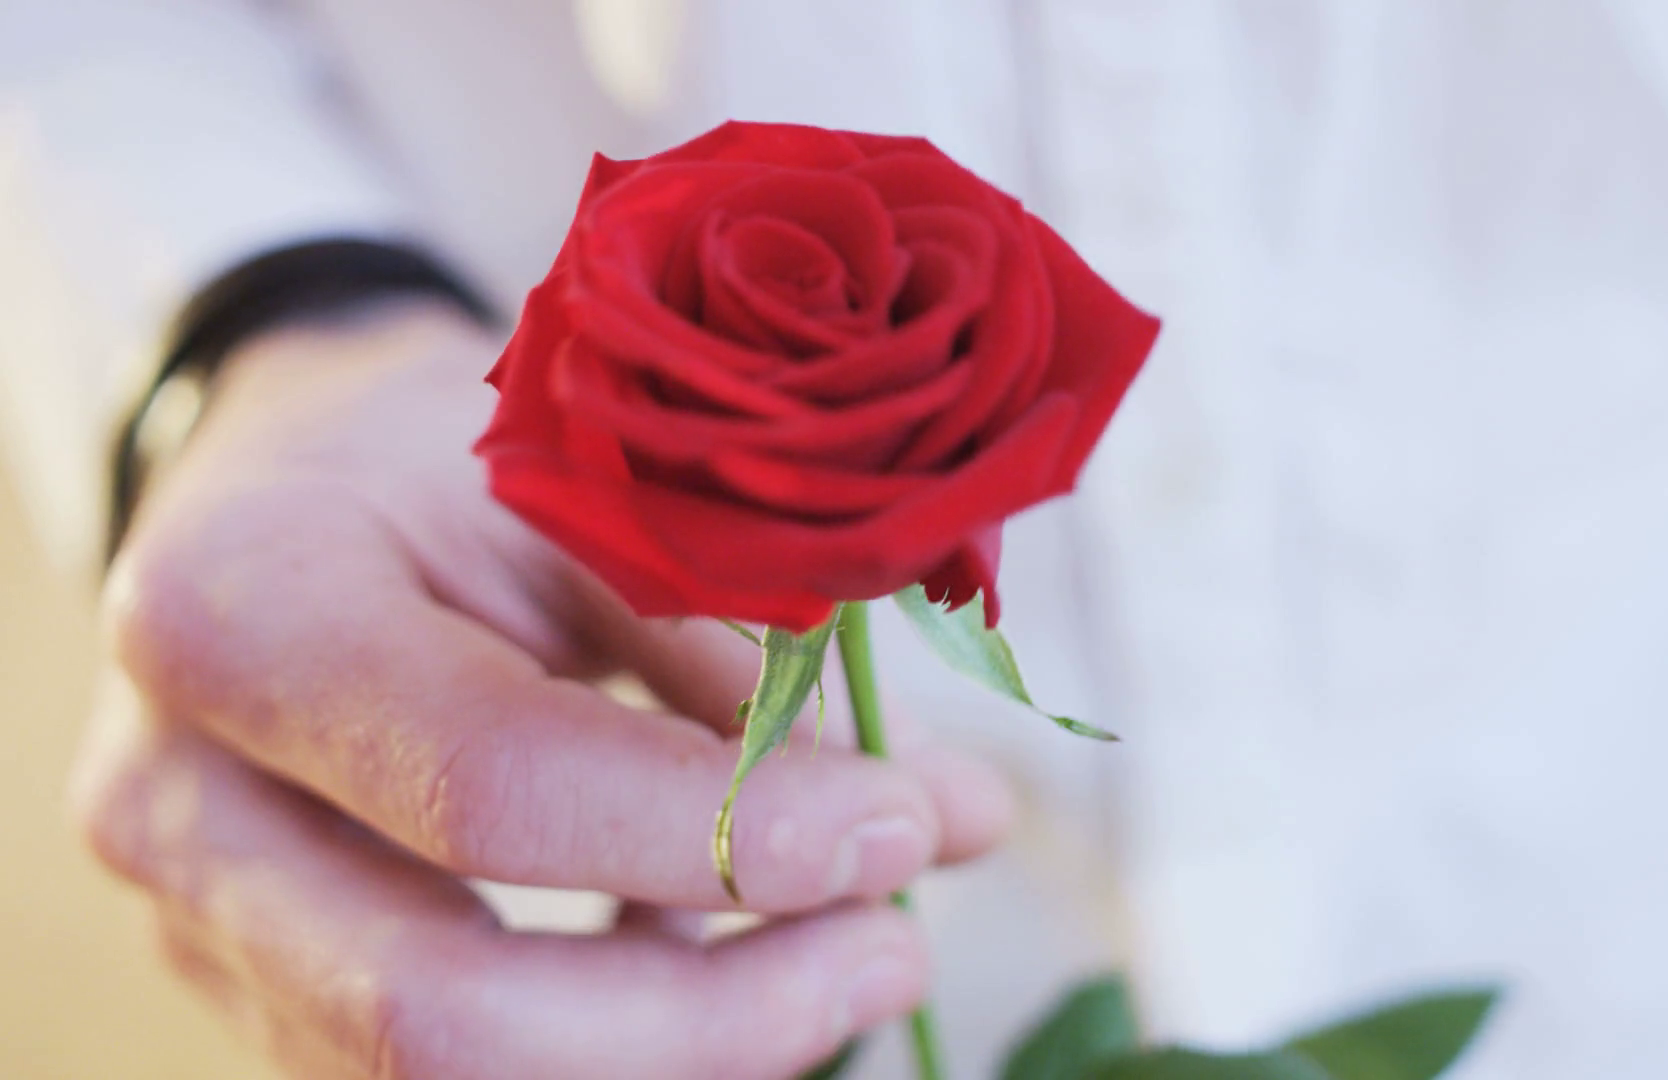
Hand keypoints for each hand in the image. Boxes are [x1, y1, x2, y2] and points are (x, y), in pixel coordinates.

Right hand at [71, 300, 1014, 1078]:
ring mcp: (207, 930)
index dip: (721, 833)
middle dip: (713, 1023)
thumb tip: (951, 816)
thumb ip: (751, 647)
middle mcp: (180, 802)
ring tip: (856, 959)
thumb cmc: (442, 463)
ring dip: (694, 1057)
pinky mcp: (267, 996)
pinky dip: (633, 1055)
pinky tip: (732, 964)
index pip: (491, 781)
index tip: (898, 827)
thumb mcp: (591, 487)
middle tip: (897, 949)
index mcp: (242, 611)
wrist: (275, 498)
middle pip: (440, 1012)